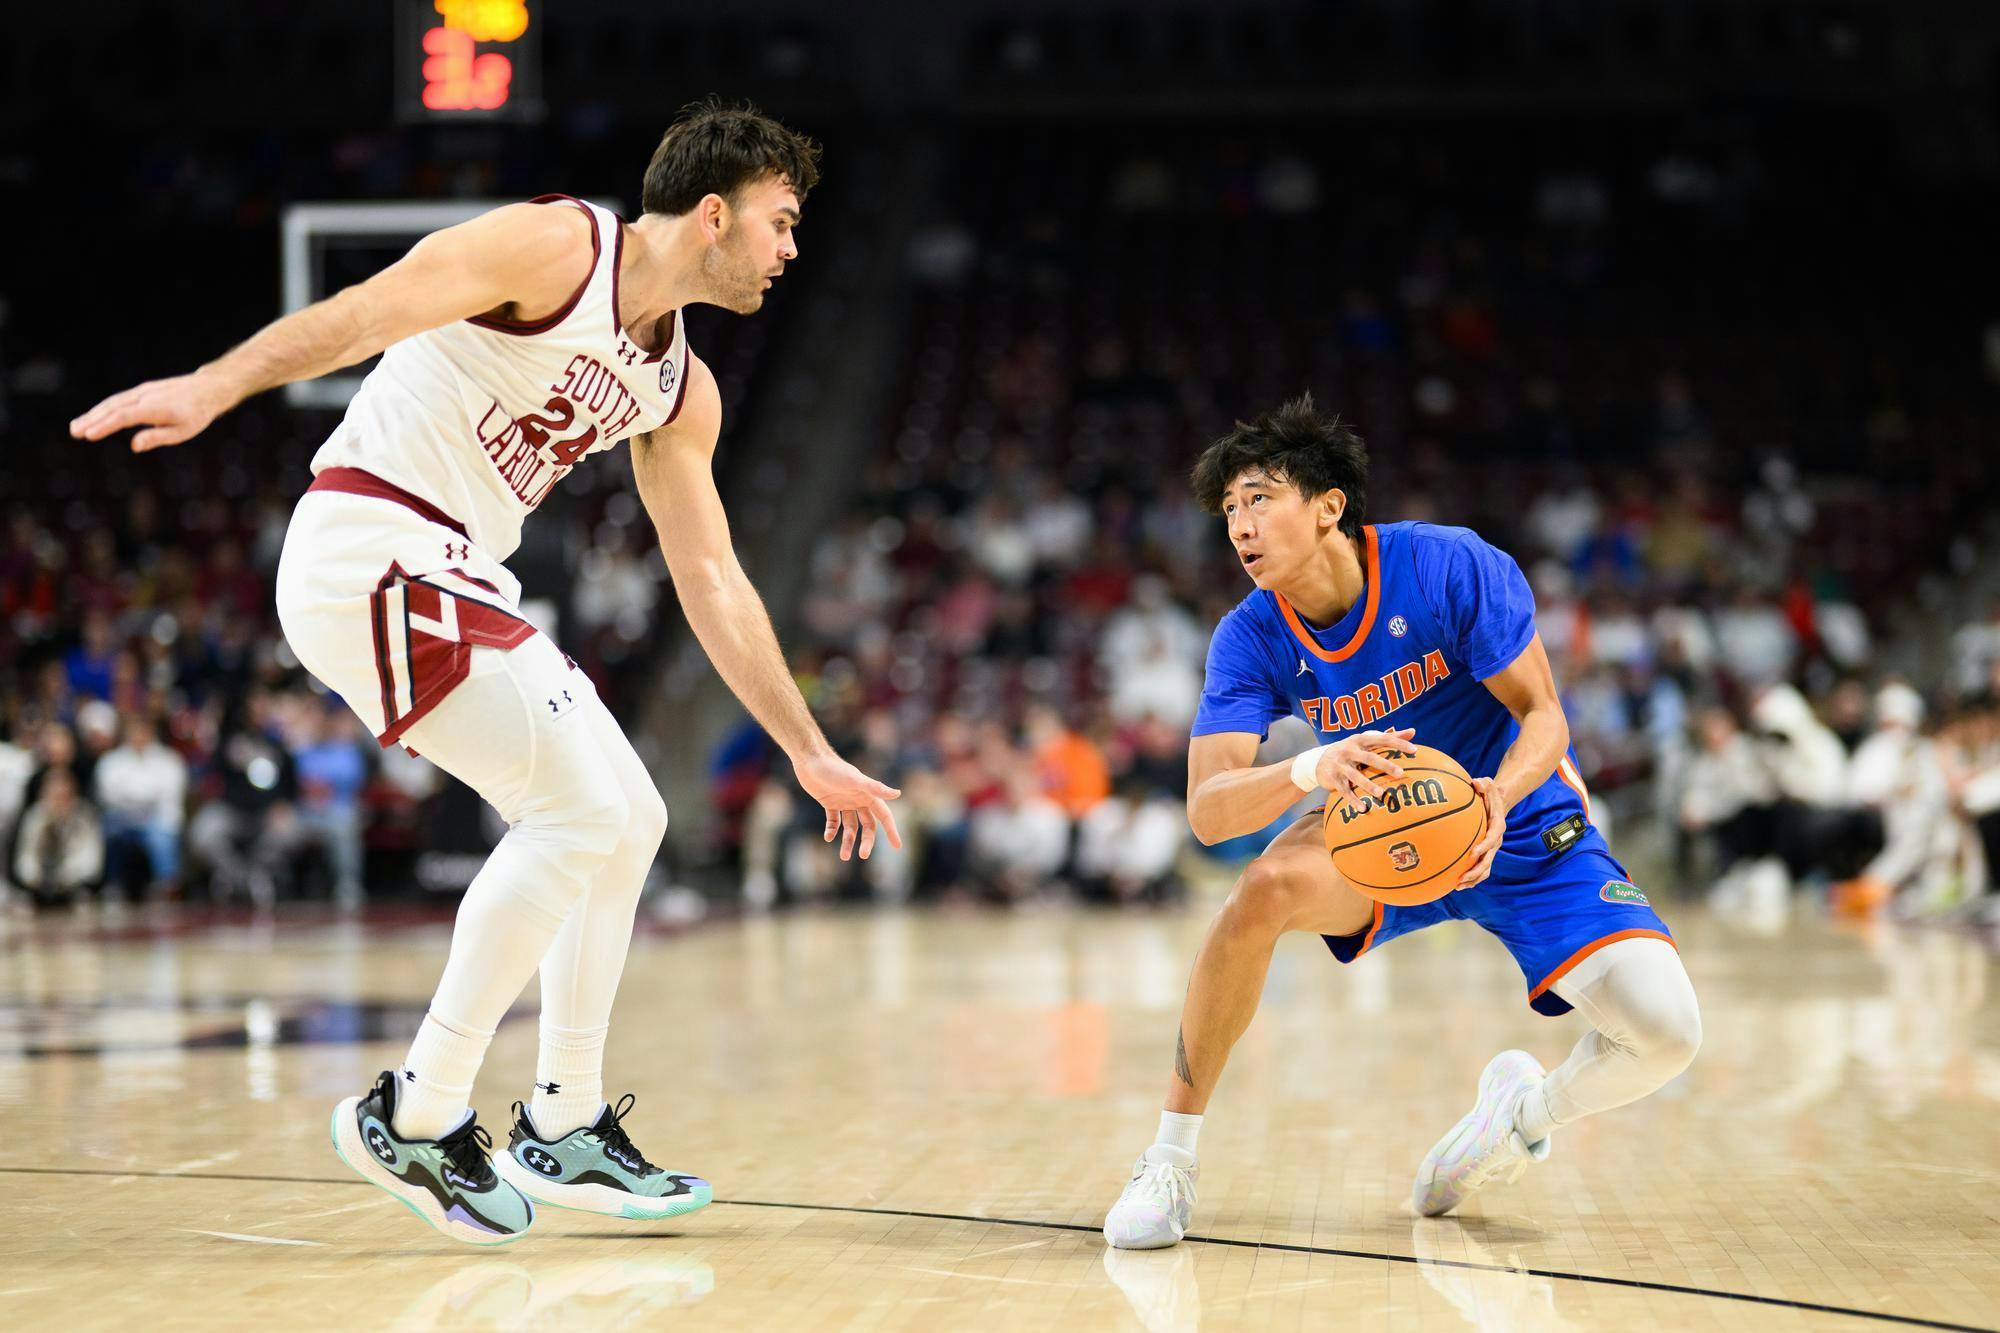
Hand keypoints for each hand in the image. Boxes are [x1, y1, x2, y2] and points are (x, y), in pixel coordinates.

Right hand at [70, 371, 233, 451]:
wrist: (208, 389)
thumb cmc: (197, 415)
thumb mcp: (183, 431)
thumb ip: (158, 437)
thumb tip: (134, 446)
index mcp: (157, 408)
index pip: (125, 416)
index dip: (106, 425)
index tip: (89, 435)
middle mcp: (146, 396)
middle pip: (114, 407)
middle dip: (92, 419)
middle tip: (74, 432)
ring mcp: (142, 391)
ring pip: (113, 402)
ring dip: (93, 414)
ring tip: (76, 427)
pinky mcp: (142, 391)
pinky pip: (119, 400)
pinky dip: (103, 408)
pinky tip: (93, 418)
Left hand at [793, 751, 902, 860]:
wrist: (810, 760)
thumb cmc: (834, 769)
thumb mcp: (855, 780)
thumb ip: (875, 788)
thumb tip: (898, 794)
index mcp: (868, 795)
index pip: (884, 816)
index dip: (891, 831)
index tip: (897, 846)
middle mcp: (859, 799)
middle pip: (868, 825)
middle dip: (867, 841)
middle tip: (863, 855)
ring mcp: (844, 802)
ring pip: (850, 827)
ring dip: (848, 841)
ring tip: (844, 857)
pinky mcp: (829, 803)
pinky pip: (834, 821)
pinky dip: (832, 830)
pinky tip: (828, 837)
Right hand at [1316, 726, 1416, 809]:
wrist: (1318, 760)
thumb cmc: (1350, 750)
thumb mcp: (1365, 741)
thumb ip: (1388, 736)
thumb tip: (1413, 731)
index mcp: (1360, 740)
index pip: (1382, 739)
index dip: (1398, 743)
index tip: (1415, 750)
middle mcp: (1349, 751)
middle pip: (1369, 758)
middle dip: (1385, 765)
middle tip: (1401, 773)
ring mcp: (1340, 765)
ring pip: (1356, 776)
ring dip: (1368, 785)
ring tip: (1381, 794)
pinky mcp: (1333, 778)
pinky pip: (1344, 791)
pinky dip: (1353, 800)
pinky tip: (1363, 808)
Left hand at [1454, 777, 1507, 890]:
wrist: (1498, 804)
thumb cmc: (1489, 793)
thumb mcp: (1488, 784)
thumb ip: (1483, 784)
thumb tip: (1475, 782)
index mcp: (1497, 826)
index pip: (1492, 839)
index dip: (1484, 847)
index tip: (1473, 853)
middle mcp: (1496, 841)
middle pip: (1488, 860)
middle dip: (1476, 871)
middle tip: (1462, 878)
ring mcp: (1491, 849)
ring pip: (1485, 869)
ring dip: (1473, 879)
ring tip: (1457, 886)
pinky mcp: (1484, 853)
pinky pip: (1479, 868)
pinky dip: (1469, 877)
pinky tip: (1454, 883)